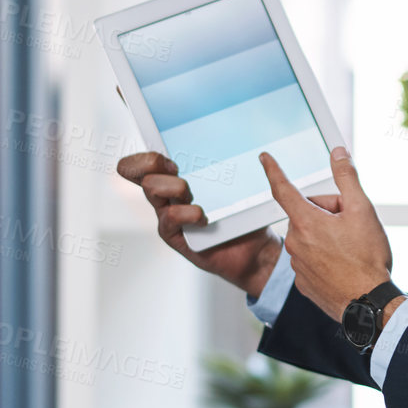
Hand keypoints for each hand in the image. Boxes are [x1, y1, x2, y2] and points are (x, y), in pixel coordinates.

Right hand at [116, 151, 281, 298]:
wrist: (256, 255)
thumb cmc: (251, 221)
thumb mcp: (260, 192)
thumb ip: (267, 172)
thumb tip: (265, 155)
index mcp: (181, 180)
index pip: (148, 163)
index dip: (144, 155)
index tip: (167, 152)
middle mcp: (170, 197)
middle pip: (141, 172)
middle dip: (152, 162)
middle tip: (177, 168)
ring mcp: (170, 216)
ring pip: (151, 188)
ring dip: (174, 185)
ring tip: (193, 196)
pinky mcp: (174, 236)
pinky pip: (169, 217)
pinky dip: (187, 213)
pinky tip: (204, 220)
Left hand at [261, 147, 393, 320]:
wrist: (368, 304)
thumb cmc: (367, 259)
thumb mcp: (362, 210)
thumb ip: (346, 178)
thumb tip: (338, 153)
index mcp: (306, 222)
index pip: (283, 189)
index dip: (274, 170)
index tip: (264, 159)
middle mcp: (295, 242)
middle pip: (308, 214)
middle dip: (328, 213)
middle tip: (352, 226)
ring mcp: (297, 264)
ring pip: (310, 237)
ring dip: (327, 236)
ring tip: (351, 249)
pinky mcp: (303, 282)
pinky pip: (311, 259)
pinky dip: (325, 257)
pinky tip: (344, 266)